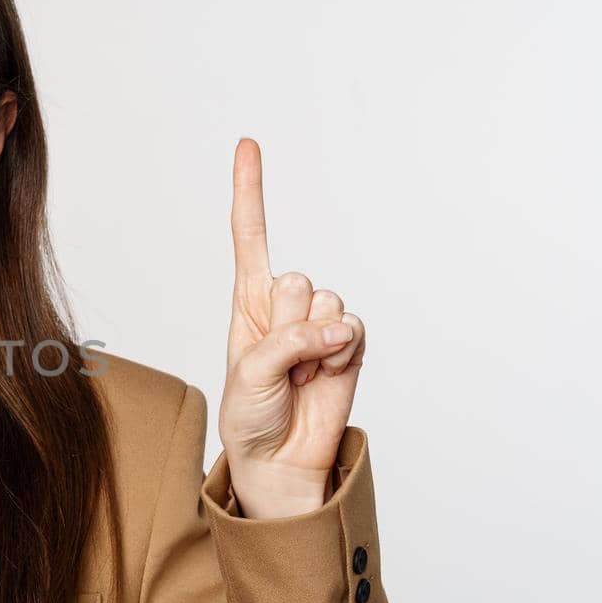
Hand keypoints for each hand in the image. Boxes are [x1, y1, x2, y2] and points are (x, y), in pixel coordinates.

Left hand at [220, 138, 365, 517]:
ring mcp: (320, 323)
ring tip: (300, 376)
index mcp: (248, 301)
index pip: (249, 236)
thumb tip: (339, 326)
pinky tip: (326, 376)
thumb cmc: (250, 416)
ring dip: (314, 346)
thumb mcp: (249, 376)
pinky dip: (342, 354)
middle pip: (298, 281)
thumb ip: (288, 342)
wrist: (280, 459)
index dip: (250, 190)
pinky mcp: (351, 344)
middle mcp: (285, 305)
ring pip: (328, 305)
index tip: (247, 144)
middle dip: (289, 325)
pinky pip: (354, 328)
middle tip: (280, 363)